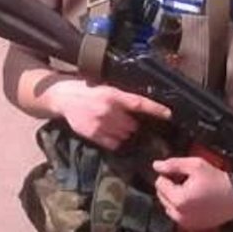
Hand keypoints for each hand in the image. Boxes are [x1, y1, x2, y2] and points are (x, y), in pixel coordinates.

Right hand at [50, 79, 170, 149]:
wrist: (63, 97)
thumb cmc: (86, 90)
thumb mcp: (105, 88)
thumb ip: (120, 97)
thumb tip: (139, 106)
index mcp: (113, 95)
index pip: (139, 103)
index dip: (155, 109)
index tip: (168, 114)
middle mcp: (108, 109)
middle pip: (132, 124)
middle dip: (130, 122)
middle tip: (122, 118)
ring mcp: (100, 123)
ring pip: (124, 135)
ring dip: (123, 132)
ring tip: (113, 124)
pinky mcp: (93, 134)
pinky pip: (113, 143)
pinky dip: (114, 140)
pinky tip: (107, 131)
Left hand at [152, 157, 232, 230]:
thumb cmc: (217, 180)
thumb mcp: (195, 166)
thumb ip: (173, 164)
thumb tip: (156, 165)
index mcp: (179, 200)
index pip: (159, 184)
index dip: (168, 175)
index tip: (180, 173)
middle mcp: (179, 214)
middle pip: (161, 195)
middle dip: (170, 186)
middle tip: (186, 180)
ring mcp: (185, 222)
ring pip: (167, 205)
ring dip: (173, 197)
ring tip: (190, 190)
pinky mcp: (191, 226)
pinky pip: (176, 214)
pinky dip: (180, 207)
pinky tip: (193, 200)